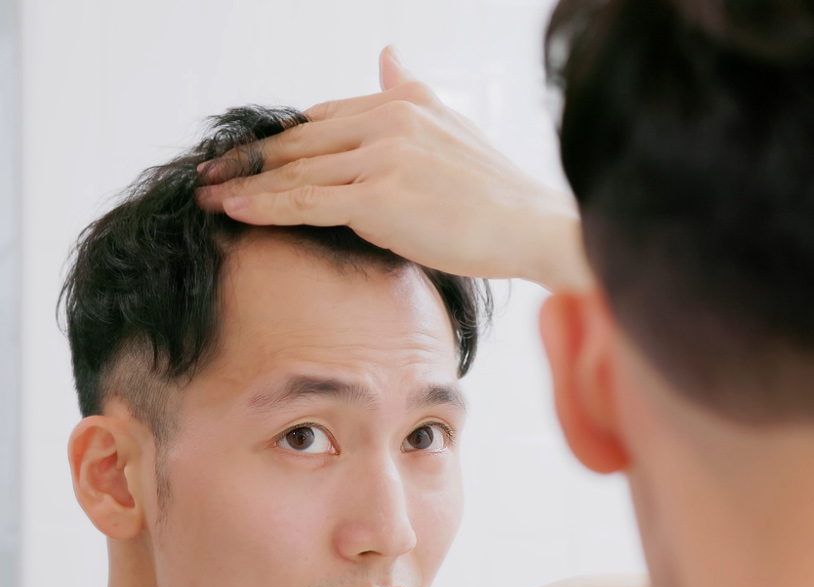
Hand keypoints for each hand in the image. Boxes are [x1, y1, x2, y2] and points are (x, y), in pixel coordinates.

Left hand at [197, 47, 590, 290]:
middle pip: (301, 141)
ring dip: (245, 183)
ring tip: (206, 195)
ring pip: (297, 171)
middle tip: (206, 173)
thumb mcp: (451, 127)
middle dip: (248, 159)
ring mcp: (382, 156)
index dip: (279, 142)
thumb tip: (387, 57)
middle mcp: (388, 118)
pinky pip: (308, 201)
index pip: (323, 120)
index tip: (245, 157)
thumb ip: (410, 93)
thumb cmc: (495, 192)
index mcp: (402, 101)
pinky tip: (235, 210)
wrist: (531, 226)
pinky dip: (267, 205)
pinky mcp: (380, 197)